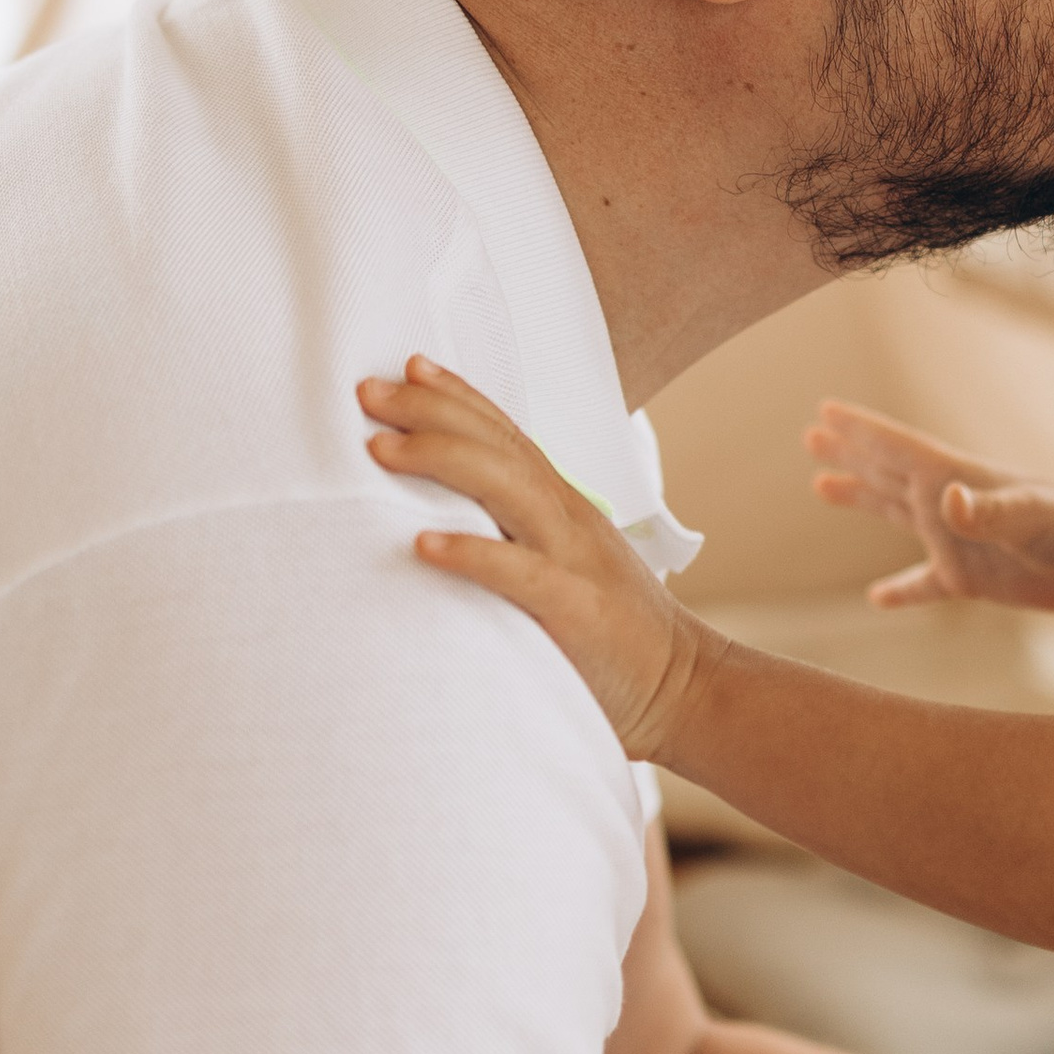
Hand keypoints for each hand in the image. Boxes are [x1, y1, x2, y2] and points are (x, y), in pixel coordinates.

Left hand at [357, 359, 718, 759]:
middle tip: (367, 393)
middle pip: (497, 445)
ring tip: (381, 450)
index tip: (408, 366)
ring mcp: (574, 559)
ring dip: (440, 460)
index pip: (508, 433)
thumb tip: (455, 521)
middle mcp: (568, 518)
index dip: (459, 395)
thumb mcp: (568, 564)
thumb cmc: (615, 632)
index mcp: (565, 506)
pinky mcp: (576, 609)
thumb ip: (522, 535)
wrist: (685, 687)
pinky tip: (423, 544)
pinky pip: (518, 573)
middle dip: (431, 411)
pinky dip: (472, 554)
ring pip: (506, 488)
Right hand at [806, 400, 1053, 615]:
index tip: (824, 410)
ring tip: (822, 486)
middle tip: (810, 435)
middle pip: (886, 474)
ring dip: (861, 499)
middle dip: (849, 454)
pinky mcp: (970, 578)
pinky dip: (901, 591)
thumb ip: (988, 509)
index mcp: (954, 479)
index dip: (860, 430)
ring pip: (894, 514)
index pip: (897, 449)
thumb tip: (948, 501)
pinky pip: (924, 585)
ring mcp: (955, 541)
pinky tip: (878, 598)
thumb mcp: (1028, 514)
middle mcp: (947, 505)